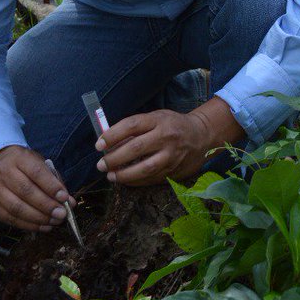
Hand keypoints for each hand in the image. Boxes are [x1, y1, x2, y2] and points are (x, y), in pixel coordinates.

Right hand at [0, 145, 75, 231]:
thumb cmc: (26, 166)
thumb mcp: (42, 166)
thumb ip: (56, 183)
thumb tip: (69, 203)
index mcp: (20, 159)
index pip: (36, 172)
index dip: (51, 186)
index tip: (64, 198)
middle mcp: (4, 173)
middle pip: (26, 191)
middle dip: (46, 205)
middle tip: (61, 214)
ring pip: (16, 208)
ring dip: (38, 218)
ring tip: (54, 222)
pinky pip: (10, 219)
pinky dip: (28, 225)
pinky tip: (42, 226)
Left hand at [95, 109, 214, 185]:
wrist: (201, 135)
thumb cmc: (172, 125)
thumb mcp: (157, 117)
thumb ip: (136, 127)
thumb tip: (109, 142)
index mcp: (159, 120)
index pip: (132, 125)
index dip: (112, 135)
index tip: (99, 145)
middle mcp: (166, 137)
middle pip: (135, 148)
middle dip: (114, 158)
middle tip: (101, 164)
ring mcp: (171, 155)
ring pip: (144, 168)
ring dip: (123, 174)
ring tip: (111, 176)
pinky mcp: (174, 169)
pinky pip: (151, 178)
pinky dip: (135, 181)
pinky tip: (125, 180)